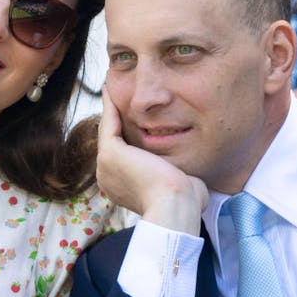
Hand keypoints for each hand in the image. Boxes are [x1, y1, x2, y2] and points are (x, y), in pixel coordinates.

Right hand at [96, 91, 207, 234]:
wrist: (176, 207)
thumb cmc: (185, 203)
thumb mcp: (180, 187)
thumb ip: (180, 178)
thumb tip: (190, 178)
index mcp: (122, 187)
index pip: (124, 156)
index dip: (128, 137)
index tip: (135, 121)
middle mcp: (108, 177)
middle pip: (113, 141)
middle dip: (115, 120)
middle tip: (118, 98)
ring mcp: (106, 166)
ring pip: (108, 131)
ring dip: (110, 110)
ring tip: (111, 90)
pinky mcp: (110, 153)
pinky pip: (108, 123)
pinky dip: (109, 106)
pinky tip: (110, 89)